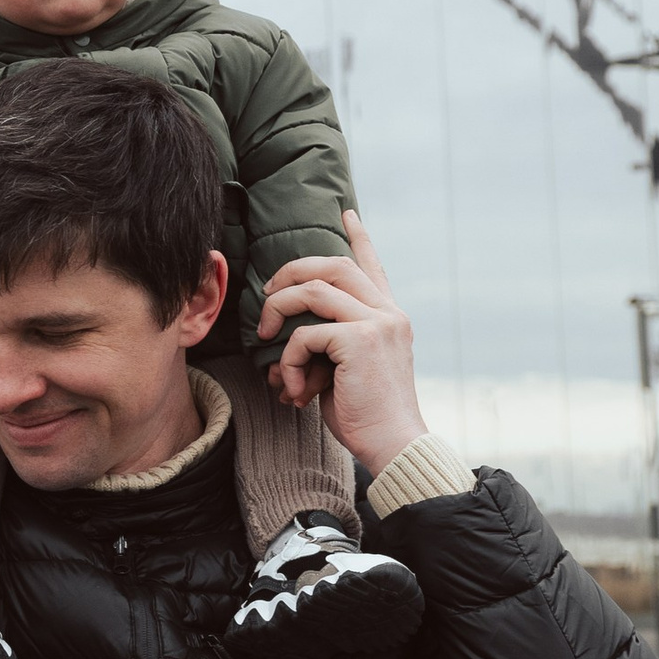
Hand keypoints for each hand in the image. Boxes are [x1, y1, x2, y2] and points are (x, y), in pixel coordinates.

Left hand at [252, 213, 424, 480]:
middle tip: (267, 294)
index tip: (347, 211)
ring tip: (265, 339)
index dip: (359, 237)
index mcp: (390, 318)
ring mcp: (377, 323)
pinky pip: (305, 334)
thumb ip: (329, 344)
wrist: (393, 446)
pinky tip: (296, 391)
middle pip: (333, 265)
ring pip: (312, 291)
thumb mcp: (347, 371)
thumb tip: (282, 338)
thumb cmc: (366, 417)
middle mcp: (388, 313)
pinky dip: (289, 360)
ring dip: (279, 312)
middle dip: (291, 272)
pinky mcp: (359, 341)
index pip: (373, 266)